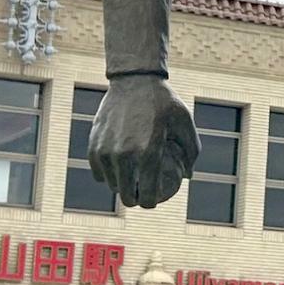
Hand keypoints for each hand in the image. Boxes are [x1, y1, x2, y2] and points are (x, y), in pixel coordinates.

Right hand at [89, 74, 198, 208]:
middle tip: (141, 193)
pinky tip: (117, 170)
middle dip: (134, 200)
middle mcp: (124, 155)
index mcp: (148, 152)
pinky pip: (98, 172)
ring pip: (111, 185)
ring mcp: (105, 151)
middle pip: (125, 196)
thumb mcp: (185, 123)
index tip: (154, 199)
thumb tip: (187, 176)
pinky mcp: (93, 145)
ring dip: (121, 186)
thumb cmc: (163, 103)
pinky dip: (107, 174)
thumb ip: (191, 152)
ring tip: (131, 181)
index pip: (146, 194)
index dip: (150, 203)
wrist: (134, 81)